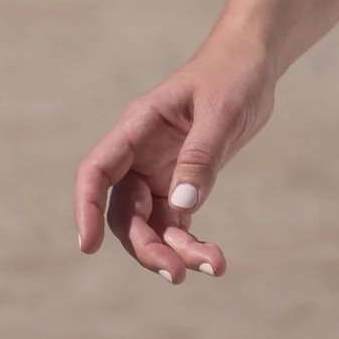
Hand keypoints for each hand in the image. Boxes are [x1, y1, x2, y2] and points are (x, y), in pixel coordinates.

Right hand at [73, 32, 278, 284]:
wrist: (253, 65)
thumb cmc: (233, 76)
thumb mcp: (221, 112)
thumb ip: (200, 156)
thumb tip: (182, 206)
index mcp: (136, 129)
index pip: (96, 173)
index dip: (85, 209)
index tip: (88, 245)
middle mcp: (140, 156)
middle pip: (124, 212)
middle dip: (146, 246)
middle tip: (175, 273)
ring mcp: (160, 172)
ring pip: (151, 224)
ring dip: (173, 250)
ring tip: (212, 267)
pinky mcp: (184, 183)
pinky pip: (177, 221)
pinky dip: (190, 242)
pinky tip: (213, 260)